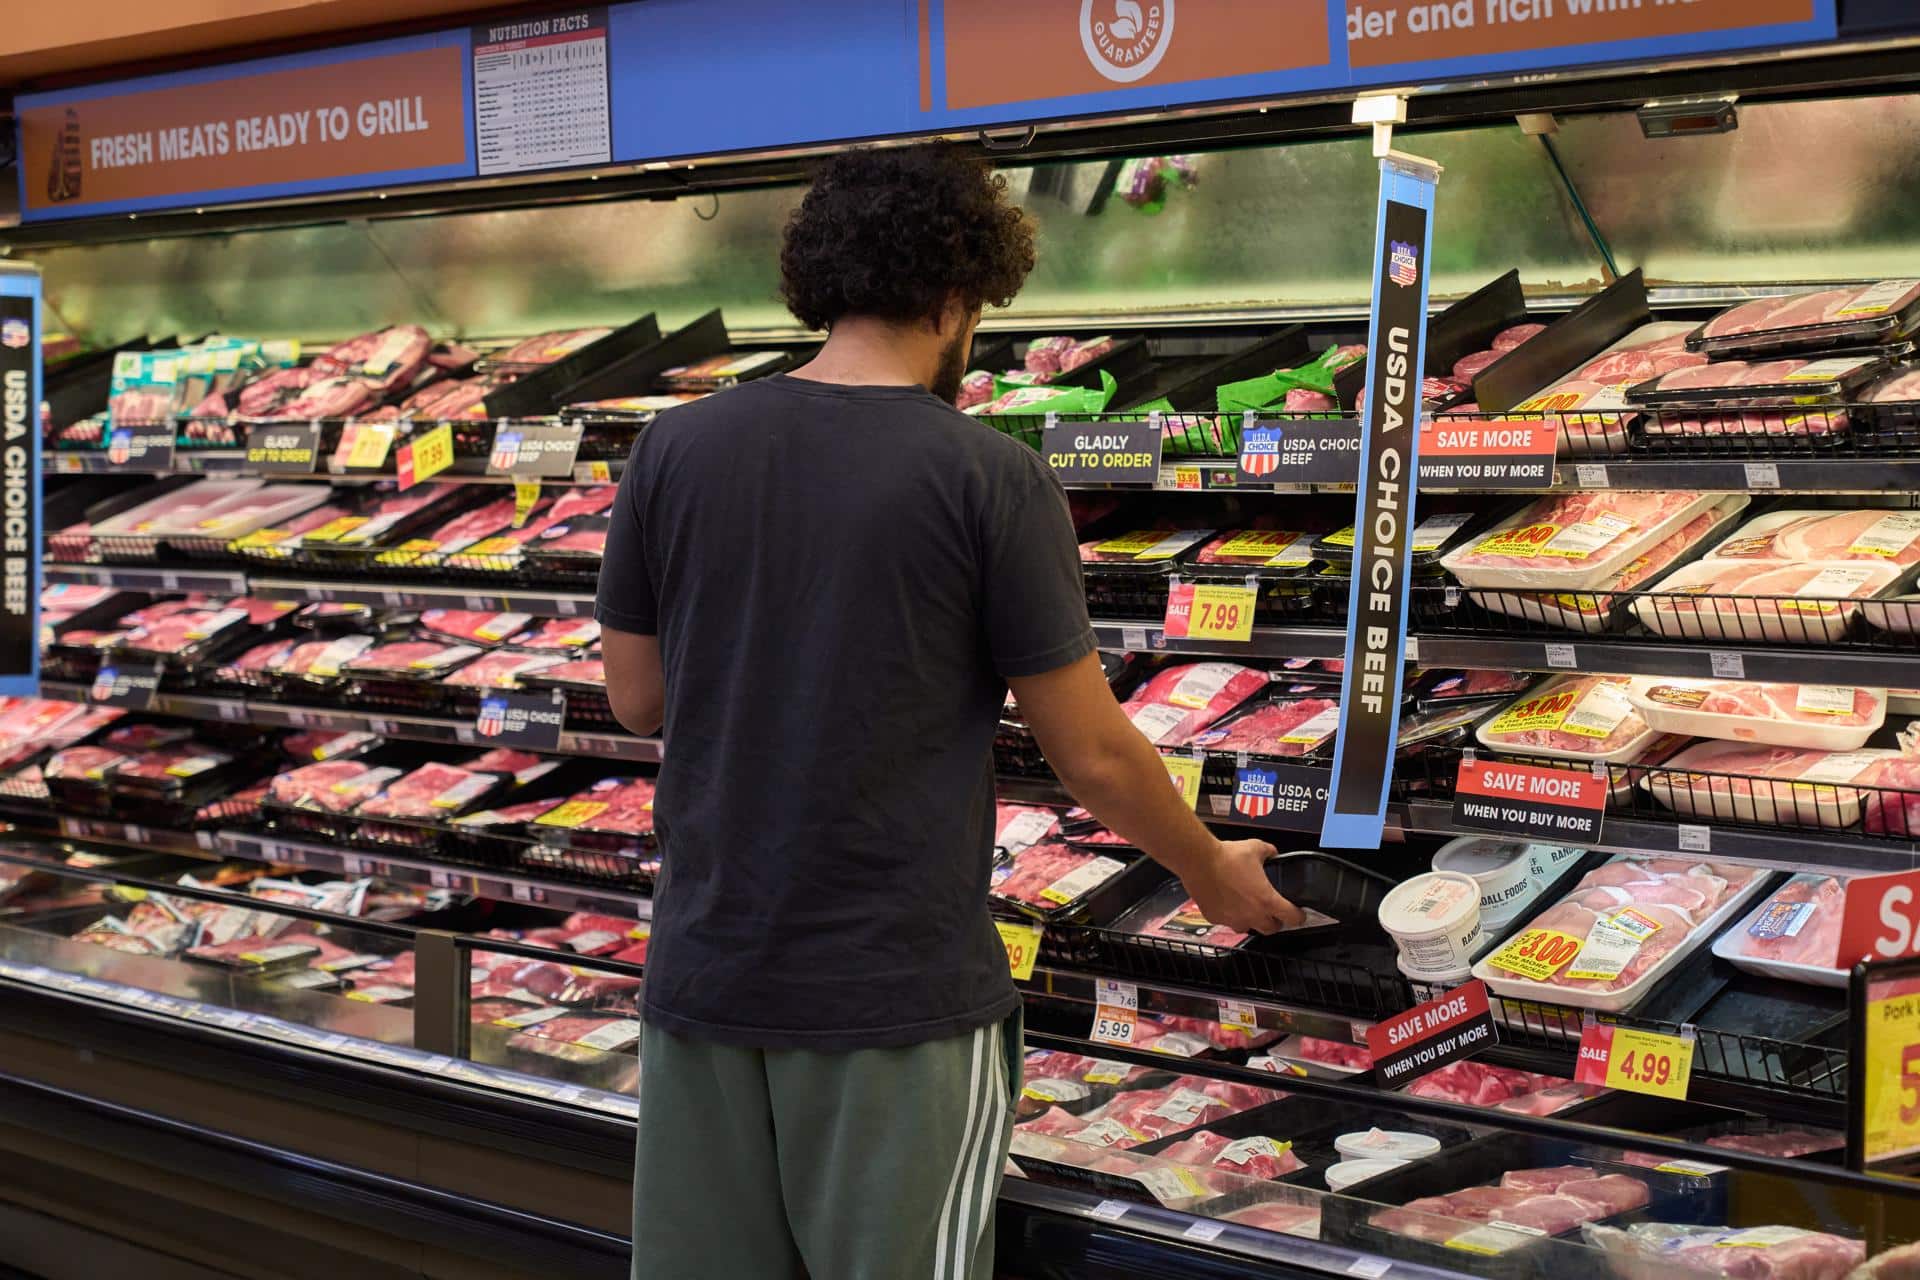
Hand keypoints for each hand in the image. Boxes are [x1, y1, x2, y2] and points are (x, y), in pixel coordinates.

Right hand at [1187, 839, 1305, 934]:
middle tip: (1272, 910)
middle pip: (1271, 929)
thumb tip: (1272, 853)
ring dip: (1252, 920)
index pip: (1292, 918)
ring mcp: (1232, 919)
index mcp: (1267, 900)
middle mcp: (1251, 915)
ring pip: (1248, 928)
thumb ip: (1269, 852)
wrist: (1198, 861)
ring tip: (1247, 906)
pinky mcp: (1215, 918)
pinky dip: (1230, 915)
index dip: (1299, 916)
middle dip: (1275, 921)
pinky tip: (1226, 901)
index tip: (1298, 914)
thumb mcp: (1255, 847)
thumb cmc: (1226, 856)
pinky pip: (1227, 922)